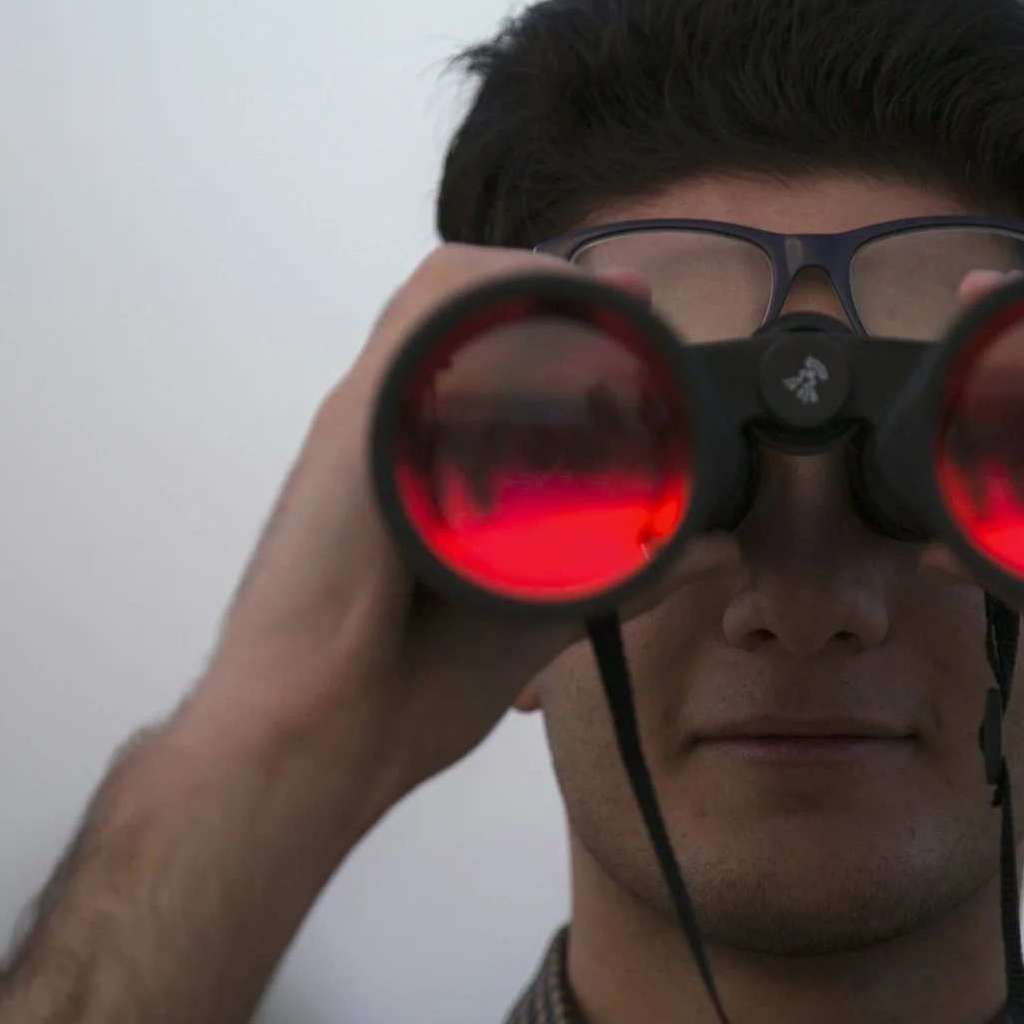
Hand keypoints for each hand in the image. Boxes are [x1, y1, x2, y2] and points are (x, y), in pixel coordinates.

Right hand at [181, 245, 731, 840]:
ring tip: (602, 299)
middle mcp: (382, 428)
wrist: (309, 744)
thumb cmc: (393, 695)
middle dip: (548, 284)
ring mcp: (363, 423)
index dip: (553, 314)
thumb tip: (714, 550)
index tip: (634, 321)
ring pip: (439, 295)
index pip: (476, 345)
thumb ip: (624, 573)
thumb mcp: (537, 614)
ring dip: (526, 278)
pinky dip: (484, 297)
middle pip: (458, 301)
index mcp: (410, 462)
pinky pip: (417, 323)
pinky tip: (545, 307)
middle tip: (629, 306)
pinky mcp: (354, 430)